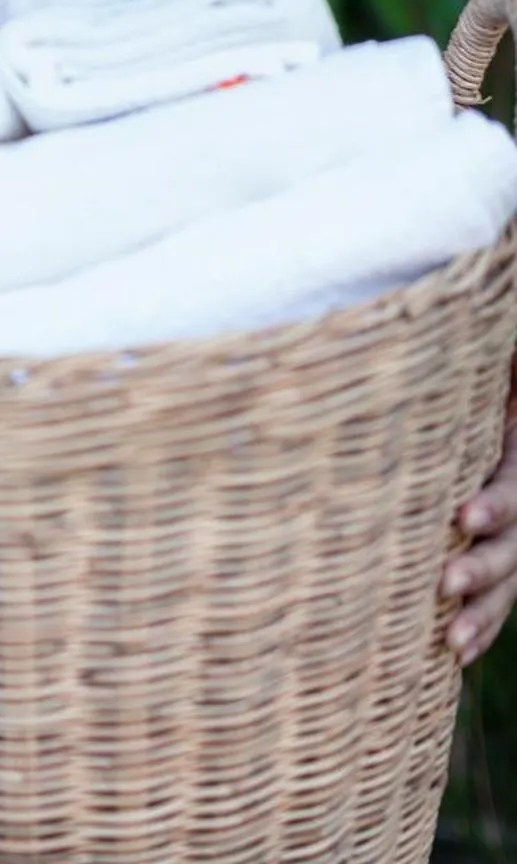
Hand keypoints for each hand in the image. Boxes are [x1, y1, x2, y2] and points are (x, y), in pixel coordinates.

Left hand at [443, 368, 516, 666]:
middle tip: (444, 580)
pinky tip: (457, 653)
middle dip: (483, 565)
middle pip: (516, 541)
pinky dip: (483, 624)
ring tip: (448, 640)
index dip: (496, 503)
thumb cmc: (486, 380)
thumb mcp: (489, 371)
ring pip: (512, 578)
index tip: (461, 516)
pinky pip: (504, 595)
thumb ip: (478, 361)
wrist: (504, 404)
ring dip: (482, 609)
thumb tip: (452, 301)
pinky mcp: (507, 550)